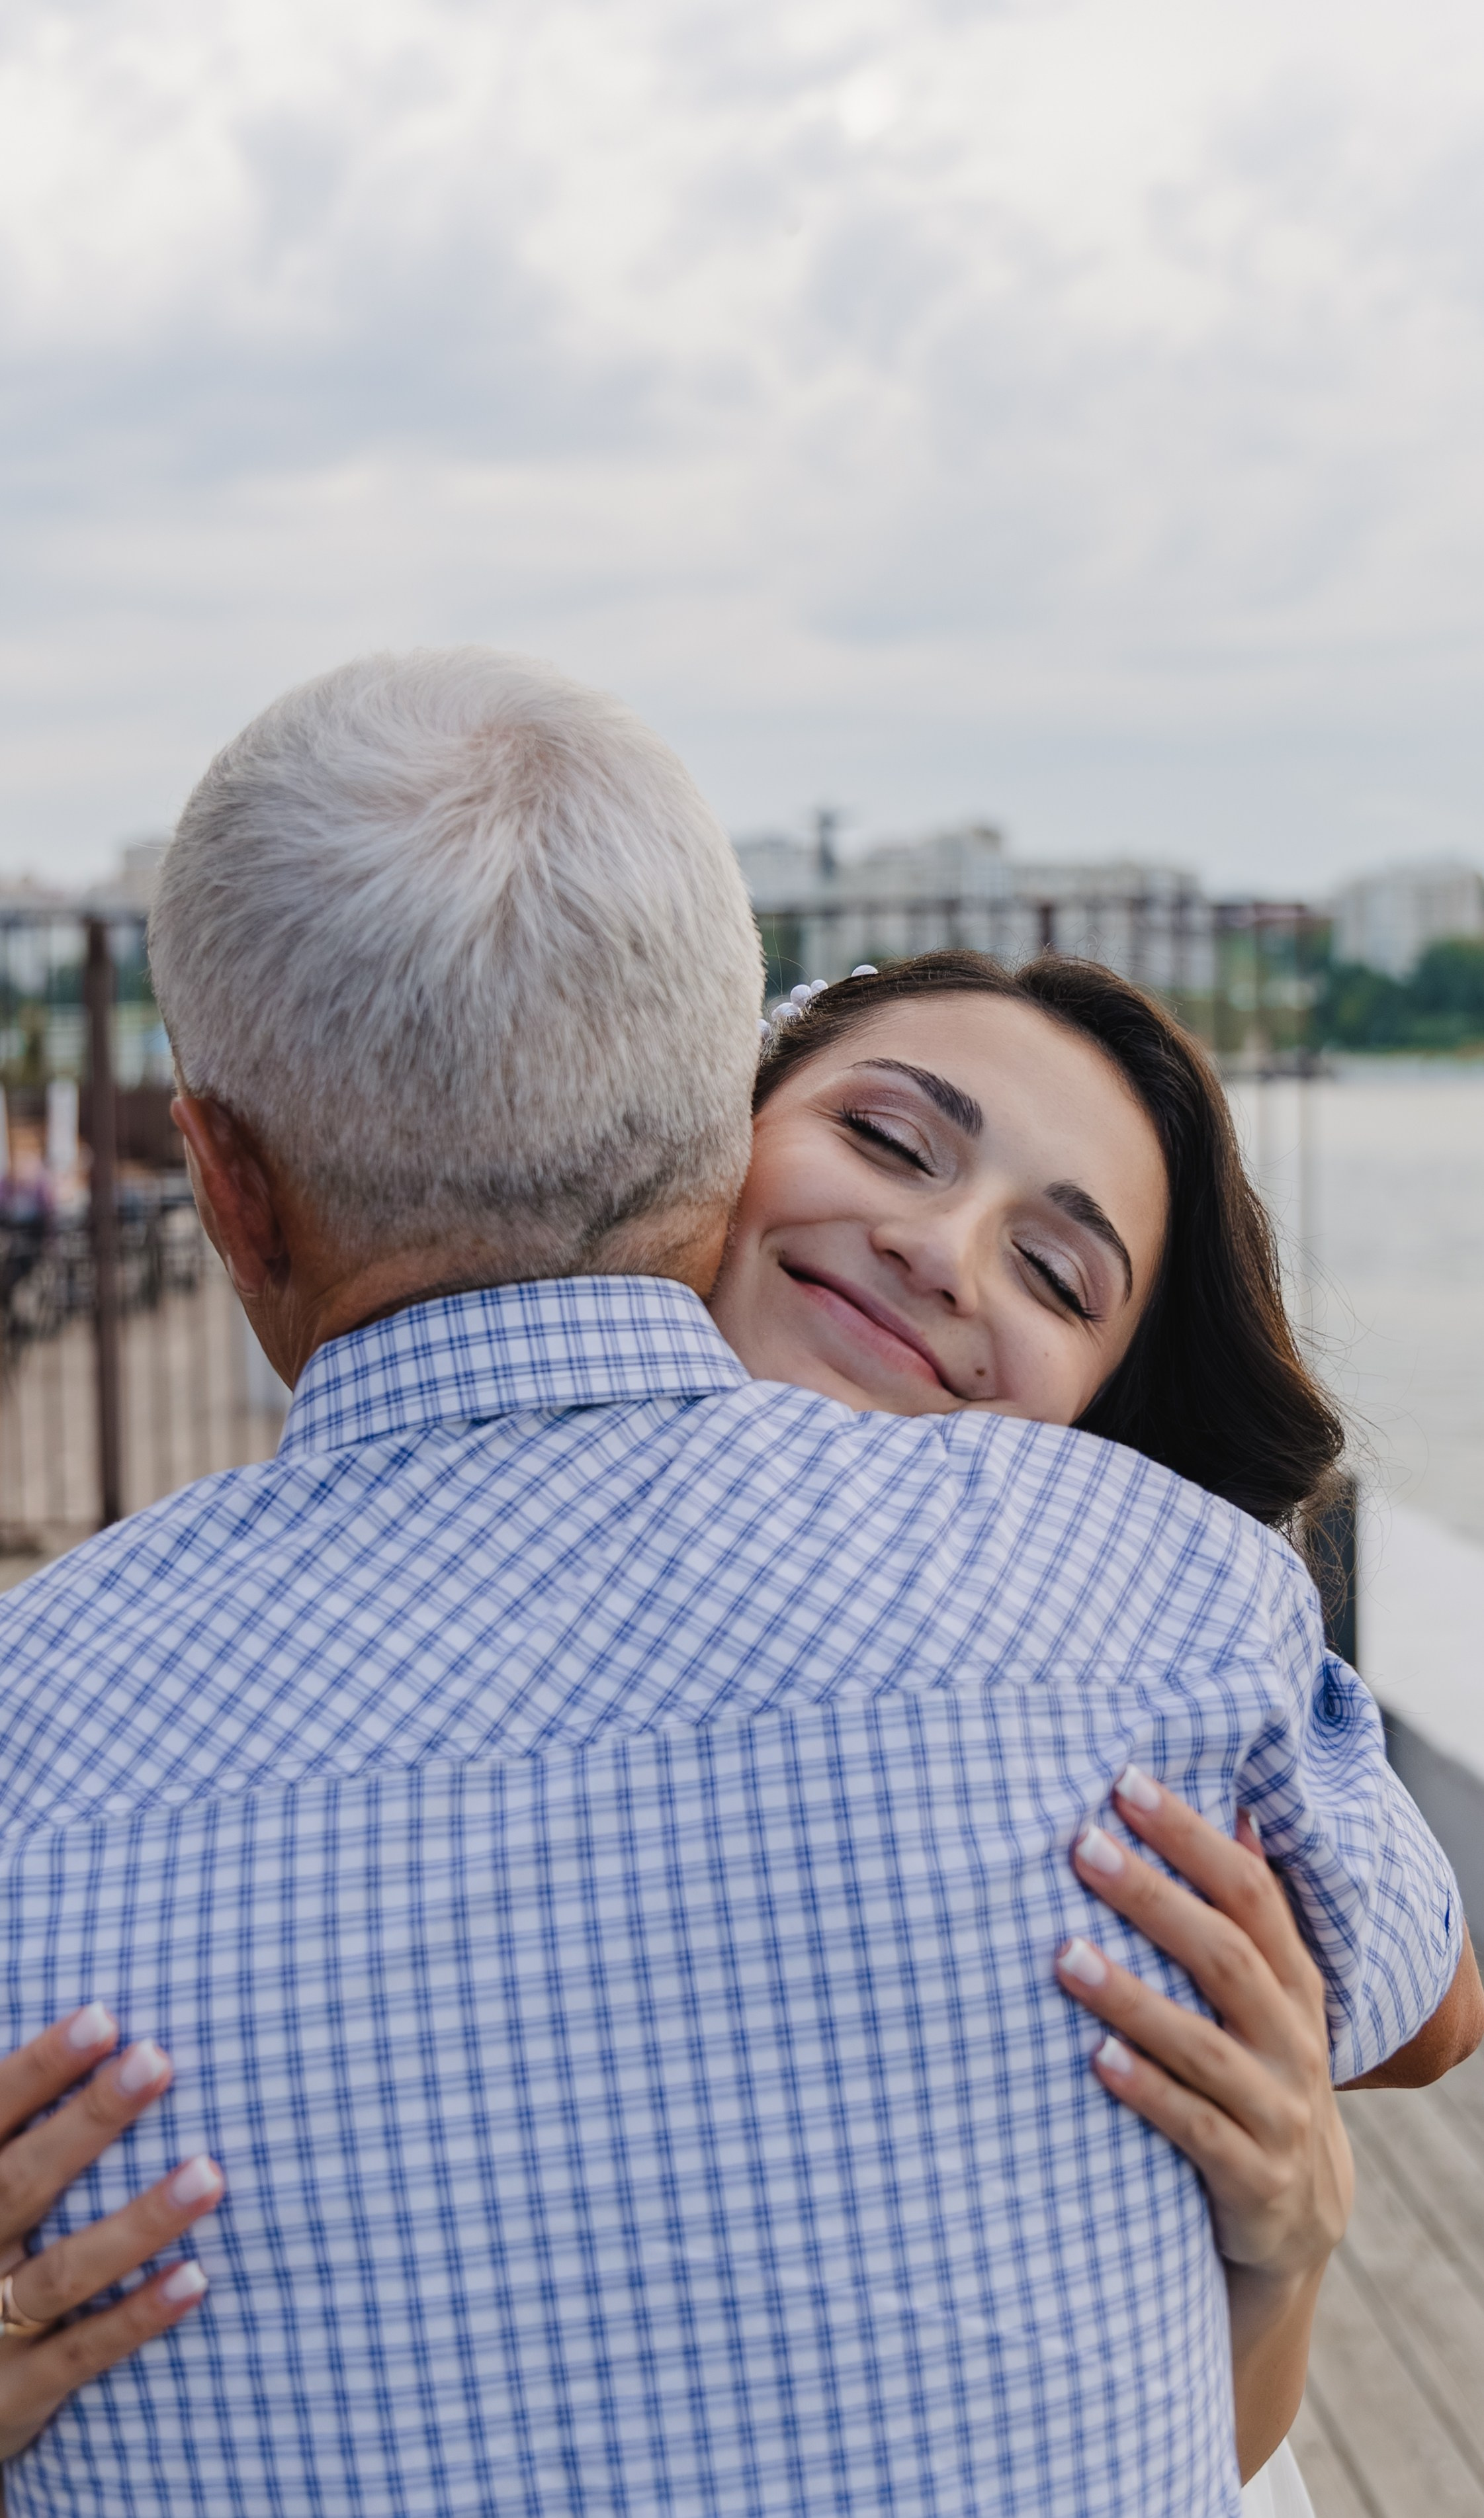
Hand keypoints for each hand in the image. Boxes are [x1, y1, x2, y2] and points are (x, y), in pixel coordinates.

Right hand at [0, 2004, 222, 2462]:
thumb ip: (18, 2134)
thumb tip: (100, 2024)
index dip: (38, 2068)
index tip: (103, 2017)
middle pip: (20, 2183)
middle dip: (90, 2121)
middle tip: (159, 2060)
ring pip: (63, 2272)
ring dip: (138, 2221)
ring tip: (209, 2173)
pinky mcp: (14, 2395)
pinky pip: (81, 2353)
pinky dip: (138, 2316)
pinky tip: (197, 2279)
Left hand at [1055, 1771, 1352, 2281]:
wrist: (1301, 2221)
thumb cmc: (1260, 2077)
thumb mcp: (1273, 1998)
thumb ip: (1253, 1915)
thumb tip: (1240, 1810)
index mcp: (1294, 1983)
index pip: (1251, 1892)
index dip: (1192, 1836)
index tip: (1126, 1783)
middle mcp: (1292, 2038)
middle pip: (1226, 1955)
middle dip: (1154, 1897)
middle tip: (1083, 1845)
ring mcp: (1278, 2110)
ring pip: (1205, 2044)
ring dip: (1132, 1996)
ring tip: (1064, 1953)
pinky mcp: (1253, 2178)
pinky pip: (1195, 2129)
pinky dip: (1147, 2092)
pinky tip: (1096, 2060)